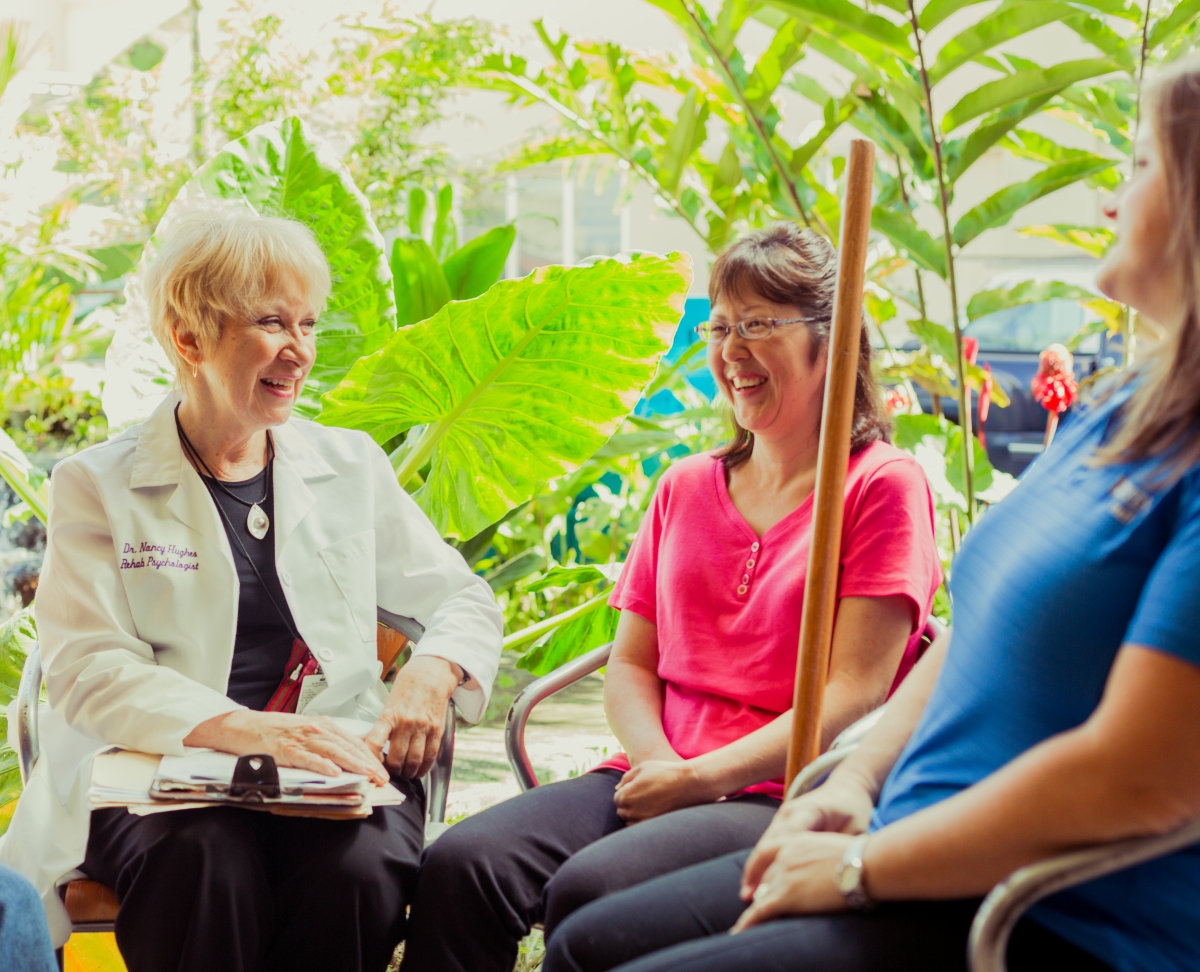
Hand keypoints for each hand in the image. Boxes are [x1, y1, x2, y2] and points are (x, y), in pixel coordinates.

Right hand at [184, 709, 388, 785]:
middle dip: (368, 763)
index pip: (351, 741)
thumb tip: (345, 760)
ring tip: (368, 776)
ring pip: (333, 751)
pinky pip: (306, 758)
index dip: (369, 756)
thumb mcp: (303, 732)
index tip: (383, 769)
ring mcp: (300, 738)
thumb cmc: (272, 731)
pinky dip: (321, 765)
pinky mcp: (284, 749)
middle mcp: (314, 729)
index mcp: (321, 725)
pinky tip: (334, 773)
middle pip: (347, 747)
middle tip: (383, 778)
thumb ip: (323, 743)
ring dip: (353, 765)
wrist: (241, 726)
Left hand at [365, 655, 459, 778]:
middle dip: (392, 771)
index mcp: (389, 715)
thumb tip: (366, 745)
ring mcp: (423, 727)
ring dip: (408, 772)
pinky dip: (424, 768)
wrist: (431, 674)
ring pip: (414, 761)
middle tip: (389, 773)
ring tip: (404, 773)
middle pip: (396, 758)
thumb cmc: (407, 688)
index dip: (371, 760)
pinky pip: (430, 756)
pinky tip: (419, 770)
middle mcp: (406, 723)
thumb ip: (381, 726)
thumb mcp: (389, 704)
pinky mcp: (437, 730)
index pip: (374, 743)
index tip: (370, 766)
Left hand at [613, 758, 719, 822]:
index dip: (626, 792)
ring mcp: (642, 821)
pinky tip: (653, 811)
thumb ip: (626, 778)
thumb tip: (618, 789)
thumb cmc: (664, 772)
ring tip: (649, 804)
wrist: (687, 784)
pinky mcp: (653, 826)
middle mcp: (631, 811)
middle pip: (622, 811)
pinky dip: (643, 821)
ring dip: (635, 814)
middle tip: (644, 796)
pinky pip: (641, 827)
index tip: (638, 788)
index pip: (617, 798)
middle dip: (628, 804)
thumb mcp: (642, 768)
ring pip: (630, 821)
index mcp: (626, 795)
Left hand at [732, 831, 853, 930]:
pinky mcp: (787, 896)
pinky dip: (747, 923)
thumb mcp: (833, 847)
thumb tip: (833, 866)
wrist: (863, 864)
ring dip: (755, 910)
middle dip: (760, 892)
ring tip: (743, 924)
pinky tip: (738, 932)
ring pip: (763, 895)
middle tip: (752, 904)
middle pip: (766, 878)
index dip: (755, 869)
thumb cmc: (861, 857)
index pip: (766, 853)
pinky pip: (761, 911)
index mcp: (795, 841)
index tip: (750, 880)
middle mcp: (785, 856)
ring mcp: (784, 875)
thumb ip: (821, 856)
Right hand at [740, 777, 873, 898]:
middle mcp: (788, 813)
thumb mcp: (854, 828)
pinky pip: (768, 846)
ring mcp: (781, 818)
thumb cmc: (851, 810)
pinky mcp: (781, 825)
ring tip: (747, 894)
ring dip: (754, 869)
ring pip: (763, 845)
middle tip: (748, 895)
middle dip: (756, 869)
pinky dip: (761, 864)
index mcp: (808, 811)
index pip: (789, 836)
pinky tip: (755, 884)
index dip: (778, 862)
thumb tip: (835, 876)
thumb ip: (840, 849)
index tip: (772, 885)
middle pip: (768, 842)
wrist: (844, 788)